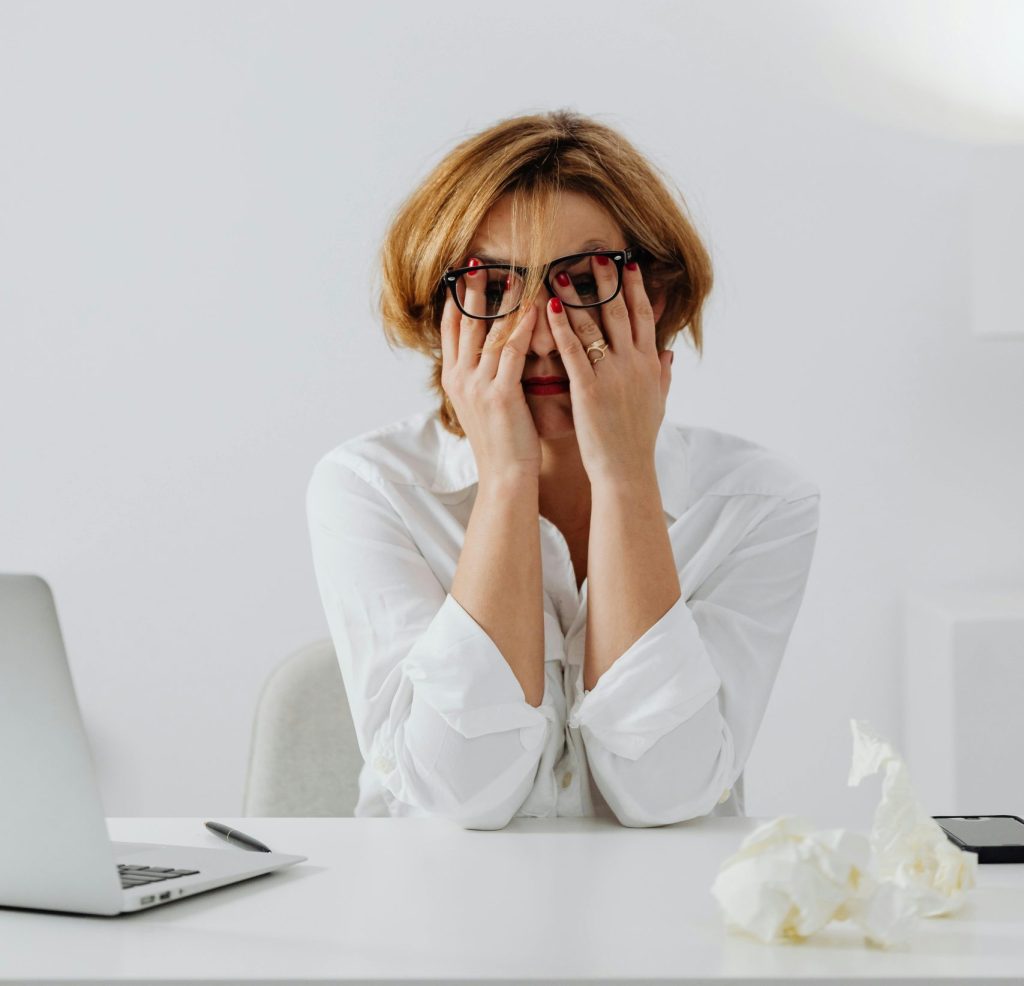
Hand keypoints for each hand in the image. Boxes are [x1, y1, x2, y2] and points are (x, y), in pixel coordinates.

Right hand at [439, 260, 541, 483]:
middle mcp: (460, 378)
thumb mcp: (483, 405)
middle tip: (478, 261)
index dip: (455, 300)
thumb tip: (492, 349)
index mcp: (454, 380)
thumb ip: (484, 375)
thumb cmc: (502, 442)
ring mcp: (477, 386)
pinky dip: (524, 326)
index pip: (450, 329)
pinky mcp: (500, 395)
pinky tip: (535, 307)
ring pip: (489, 332)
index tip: (461, 274)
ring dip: (503, 300)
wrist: (505, 477)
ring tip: (515, 273)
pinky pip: (512, 351)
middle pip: (464, 323)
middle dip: (471, 290)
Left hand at [546, 258, 672, 483]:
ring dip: (577, 295)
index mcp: (649, 364)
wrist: (627, 471)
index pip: (644, 316)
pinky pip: (572, 351)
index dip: (636, 288)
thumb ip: (663, 373)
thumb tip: (669, 351)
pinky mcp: (588, 389)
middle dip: (609, 281)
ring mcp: (611, 375)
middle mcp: (633, 364)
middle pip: (621, 312)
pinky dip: (561, 326)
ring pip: (594, 326)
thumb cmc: (638, 440)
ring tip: (561, 271)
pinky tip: (549, 306)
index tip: (628, 263)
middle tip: (596, 253)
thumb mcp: (658, 403)